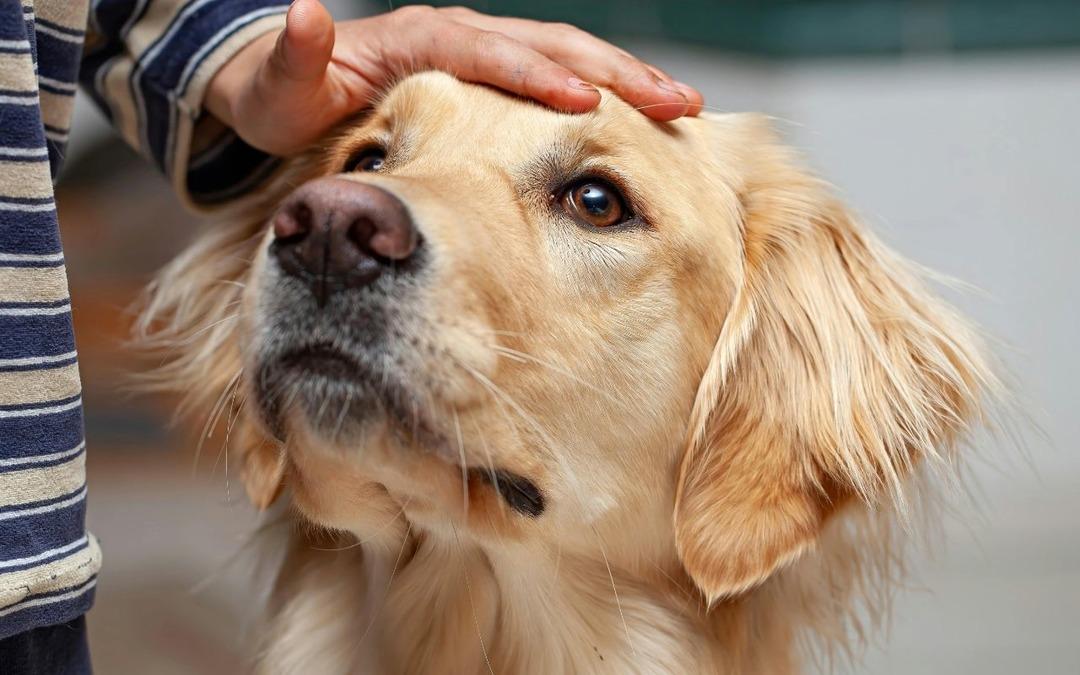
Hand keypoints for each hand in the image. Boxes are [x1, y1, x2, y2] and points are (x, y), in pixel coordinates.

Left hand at [205, 1, 703, 155]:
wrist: (289, 90)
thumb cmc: (286, 99)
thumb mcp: (279, 86)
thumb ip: (295, 57)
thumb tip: (305, 10)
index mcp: (423, 38)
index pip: (494, 53)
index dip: (540, 77)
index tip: (586, 104)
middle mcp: (461, 34)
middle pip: (551, 46)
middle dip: (615, 73)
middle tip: (674, 104)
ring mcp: (481, 52)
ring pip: (566, 57)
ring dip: (623, 80)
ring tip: (678, 107)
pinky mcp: (492, 75)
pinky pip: (555, 76)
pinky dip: (600, 92)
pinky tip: (637, 116)